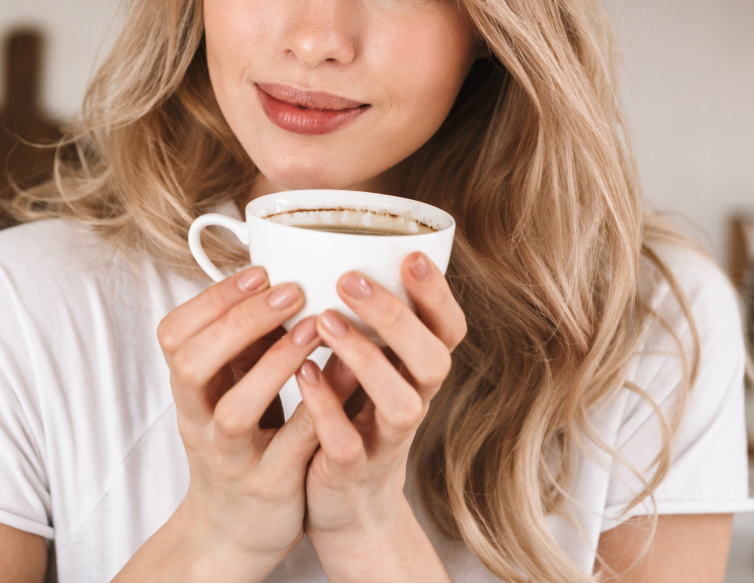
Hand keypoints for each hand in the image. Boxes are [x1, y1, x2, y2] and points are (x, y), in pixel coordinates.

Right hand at [154, 266, 323, 581]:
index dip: (212, 299)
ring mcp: (230, 457)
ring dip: (273, 365)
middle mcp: (199, 421)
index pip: (174, 335)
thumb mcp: (228, 388)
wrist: (233, 530)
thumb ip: (244, 342)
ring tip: (314, 329)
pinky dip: (314, 410)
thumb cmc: (239, 442)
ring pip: (234, 411)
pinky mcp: (268, 487)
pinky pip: (289, 447)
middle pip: (193, 365)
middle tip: (289, 290)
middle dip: (239, 322)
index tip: (259, 270)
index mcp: (189, 390)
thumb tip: (277, 273)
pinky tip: (344, 377)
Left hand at [296, 252, 466, 578]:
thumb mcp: (371, 365)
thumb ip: (365, 321)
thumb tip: (334, 248)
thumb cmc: (356, 416)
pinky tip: (304, 374)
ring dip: (365, 360)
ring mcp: (387, 439)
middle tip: (350, 279)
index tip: (411, 255)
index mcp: (419, 370)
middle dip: (395, 316)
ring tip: (324, 322)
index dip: (438, 294)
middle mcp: (415, 401)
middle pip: (433, 359)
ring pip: (401, 403)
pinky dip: (327, 408)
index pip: (449, 328)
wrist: (347, 506)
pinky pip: (347, 443)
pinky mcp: (354, 470)